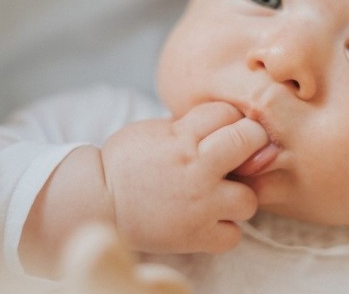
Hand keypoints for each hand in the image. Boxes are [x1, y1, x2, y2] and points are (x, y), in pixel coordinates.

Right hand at [100, 102, 267, 253]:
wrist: (98, 202)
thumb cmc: (126, 162)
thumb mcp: (156, 130)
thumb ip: (192, 126)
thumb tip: (228, 121)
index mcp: (182, 137)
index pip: (228, 112)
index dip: (228, 120)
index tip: (220, 130)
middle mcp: (196, 168)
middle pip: (251, 141)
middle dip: (249, 145)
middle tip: (236, 156)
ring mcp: (200, 204)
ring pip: (250, 197)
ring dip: (239, 196)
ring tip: (221, 196)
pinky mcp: (196, 235)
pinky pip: (233, 235)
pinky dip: (225, 230)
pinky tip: (210, 220)